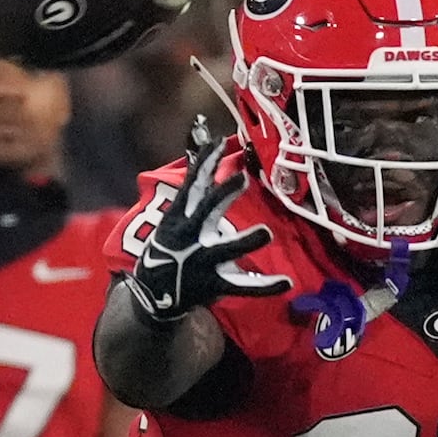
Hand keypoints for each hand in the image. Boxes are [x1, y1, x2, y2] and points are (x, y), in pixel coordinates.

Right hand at [121, 137, 291, 320]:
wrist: (151, 293)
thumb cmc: (169, 248)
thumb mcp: (173, 219)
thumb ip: (192, 194)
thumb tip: (200, 158)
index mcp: (178, 218)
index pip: (192, 186)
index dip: (203, 164)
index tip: (216, 143)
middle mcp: (189, 236)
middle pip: (207, 211)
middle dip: (223, 195)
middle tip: (242, 177)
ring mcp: (201, 261)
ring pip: (226, 250)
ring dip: (245, 241)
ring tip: (266, 232)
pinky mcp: (213, 284)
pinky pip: (243, 285)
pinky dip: (265, 285)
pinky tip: (286, 281)